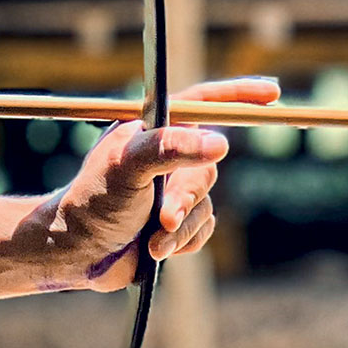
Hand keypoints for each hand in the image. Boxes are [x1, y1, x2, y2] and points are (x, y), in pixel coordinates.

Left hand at [28, 75, 276, 289]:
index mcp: (149, 130)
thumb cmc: (92, 202)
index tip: (272, 94)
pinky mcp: (175, 221)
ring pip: (206, 203)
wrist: (75, 253)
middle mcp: (164, 156)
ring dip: (181, 226)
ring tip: (149, 239)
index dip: (237, 95)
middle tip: (164, 216)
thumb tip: (221, 143)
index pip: (201, 103)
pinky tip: (154, 248)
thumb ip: (169, 149)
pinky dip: (183, 242)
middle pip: (208, 164)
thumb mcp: (126, 168)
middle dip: (188, 196)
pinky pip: (203, 228)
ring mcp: (171, 189)